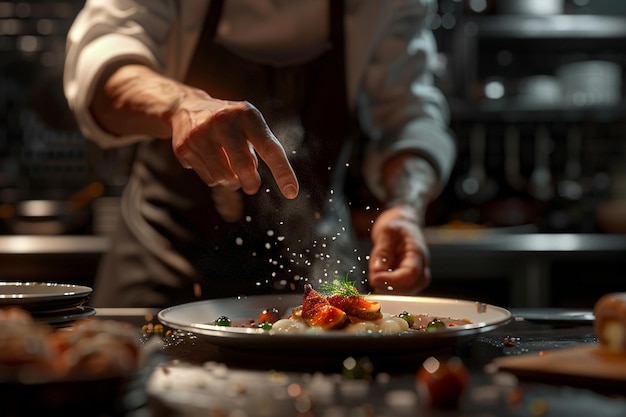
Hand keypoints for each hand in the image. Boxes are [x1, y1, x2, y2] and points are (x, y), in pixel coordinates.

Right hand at [171, 95, 298, 198]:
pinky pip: (208, 178)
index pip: (270, 148)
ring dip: (231, 181)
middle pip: (244, 167)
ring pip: (224, 177)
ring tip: (228, 167)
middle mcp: (223, 120)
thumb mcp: (249, 126)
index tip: (292, 193)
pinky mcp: (184, 147)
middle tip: (251, 186)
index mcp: (246, 114)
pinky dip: (214, 177)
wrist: (186, 107)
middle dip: (251, 183)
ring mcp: (201, 133)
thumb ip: (260, 150)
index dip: (282, 172)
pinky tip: (209, 160)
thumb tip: (253, 181)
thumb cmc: (230, 123)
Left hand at [367, 205, 430, 293]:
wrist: (404, 221)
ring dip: (388, 289)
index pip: (411, 273)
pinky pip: (401, 288)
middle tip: (373, 278)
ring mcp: (416, 273)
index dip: (392, 280)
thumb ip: (382, 251)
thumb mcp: (386, 231)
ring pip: (406, 291)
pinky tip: (378, 278)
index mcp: (417, 252)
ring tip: (375, 277)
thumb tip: (377, 271)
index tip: (374, 278)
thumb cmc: (397, 223)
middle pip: (411, 286)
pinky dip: (388, 287)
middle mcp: (421, 266)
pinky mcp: (408, 277)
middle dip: (390, 287)